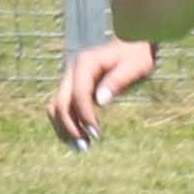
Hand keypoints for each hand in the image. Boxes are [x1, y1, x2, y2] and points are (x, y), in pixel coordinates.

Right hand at [50, 34, 155, 149]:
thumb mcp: (135, 67)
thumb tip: (100, 100)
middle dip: (70, 127)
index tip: (97, 135)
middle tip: (85, 148)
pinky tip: (79, 138)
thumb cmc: (137, 56)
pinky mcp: (71, 87)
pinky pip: (61, 108)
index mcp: (86, 63)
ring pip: (56, 107)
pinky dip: (66, 124)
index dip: (85, 116)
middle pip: (60, 103)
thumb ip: (117, 82)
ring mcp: (69, 78)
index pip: (78, 94)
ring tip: (80, 147)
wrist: (132, 44)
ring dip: (64, 129)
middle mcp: (72, 70)